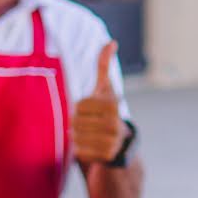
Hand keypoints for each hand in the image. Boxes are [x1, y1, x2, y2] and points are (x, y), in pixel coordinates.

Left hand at [71, 42, 127, 165]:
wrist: (121, 145)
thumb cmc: (107, 111)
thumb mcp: (106, 89)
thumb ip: (104, 66)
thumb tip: (111, 42)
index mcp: (113, 104)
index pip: (79, 105)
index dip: (80, 108)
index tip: (92, 111)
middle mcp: (116, 122)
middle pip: (76, 121)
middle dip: (78, 123)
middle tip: (90, 125)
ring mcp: (113, 140)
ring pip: (76, 136)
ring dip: (78, 136)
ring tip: (91, 135)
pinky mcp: (107, 156)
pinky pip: (80, 151)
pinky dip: (81, 150)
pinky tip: (92, 147)